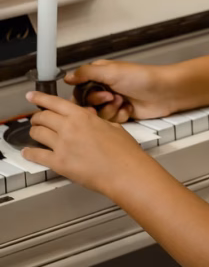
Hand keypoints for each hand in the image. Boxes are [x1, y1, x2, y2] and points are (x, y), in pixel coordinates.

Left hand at [22, 91, 149, 197]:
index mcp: (83, 116)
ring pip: (36, 133)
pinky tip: (27, 152)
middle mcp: (69, 127)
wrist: (124, 170)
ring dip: (34, 132)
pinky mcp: (58, 163)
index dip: (40, 98)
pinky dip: (29, 153)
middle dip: (38, 117)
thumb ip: (95, 120)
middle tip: (38, 118)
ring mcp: (62, 145)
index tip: (32, 96)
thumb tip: (89, 119)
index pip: (55, 102)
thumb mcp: (111, 125)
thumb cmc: (123, 150)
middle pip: (42, 117)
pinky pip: (36, 155)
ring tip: (35, 132)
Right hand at [64, 60, 175, 121]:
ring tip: (123, 102)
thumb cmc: (142, 78)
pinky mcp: (122, 114)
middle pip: (87, 105)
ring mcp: (114, 102)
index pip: (79, 90)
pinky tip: (129, 109)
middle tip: (112, 97)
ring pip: (98, 116)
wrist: (164, 92)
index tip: (95, 94)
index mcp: (101, 75)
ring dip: (110, 110)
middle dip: (99, 104)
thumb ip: (86, 73)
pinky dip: (120, 116)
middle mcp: (105, 88)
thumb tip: (67, 77)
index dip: (85, 95)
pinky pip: (111, 122)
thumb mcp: (112, 71)